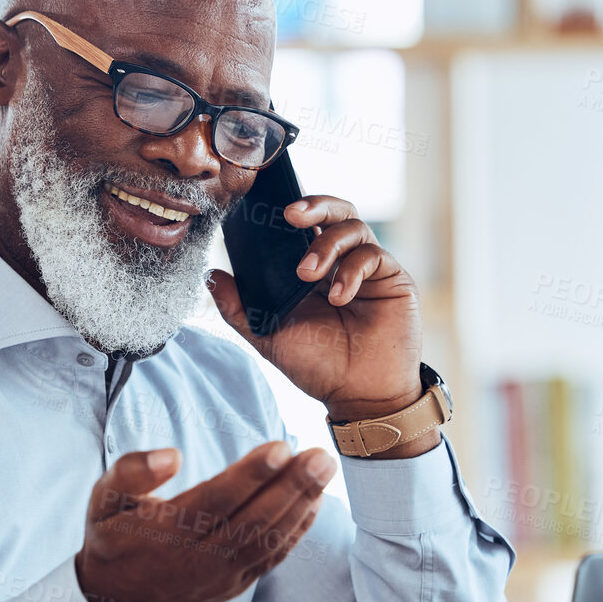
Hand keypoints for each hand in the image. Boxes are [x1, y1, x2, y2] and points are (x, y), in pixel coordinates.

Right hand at [74, 442, 335, 601]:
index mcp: (165, 532)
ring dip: (301, 506)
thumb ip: (131, 471)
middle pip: (252, 520)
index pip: (216, 500)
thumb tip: (172, 455)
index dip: (251, 475)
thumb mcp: (103, 499)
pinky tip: (314, 503)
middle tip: (320, 456)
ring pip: (268, 540)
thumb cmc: (112, 539)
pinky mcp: (234, 586)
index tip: (281, 447)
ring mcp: (219, 576)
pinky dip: (296, 532)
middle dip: (291, 487)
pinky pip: (271, 559)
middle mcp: (196, 558)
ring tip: (324, 471)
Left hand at [206, 194, 435, 455]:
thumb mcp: (269, 336)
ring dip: (326, 244)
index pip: (304, 225)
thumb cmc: (318, 367)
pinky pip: (373, 255)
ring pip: (353, 226)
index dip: (291, 211)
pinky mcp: (392, 278)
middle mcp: (341, 262)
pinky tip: (338, 297)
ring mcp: (368, 268)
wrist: (360, 396)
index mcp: (312, 269)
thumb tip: (210, 276)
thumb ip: (238, 308)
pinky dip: (351, 270)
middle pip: (334, 211)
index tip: (266, 209)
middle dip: (313, 205)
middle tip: (290, 216)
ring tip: (306, 274)